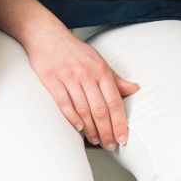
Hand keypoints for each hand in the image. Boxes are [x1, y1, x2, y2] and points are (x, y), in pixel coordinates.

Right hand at [25, 27, 139, 148]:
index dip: (119, 122)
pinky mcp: (52, 80)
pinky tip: (78, 128)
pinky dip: (72, 118)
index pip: (114, 101)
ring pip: (83, 109)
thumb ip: (115, 79)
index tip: (122, 137)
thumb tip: (134, 89)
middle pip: (100, 109)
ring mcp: (69, 77)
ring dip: (90, 129)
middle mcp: (86, 74)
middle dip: (106, 131)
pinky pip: (64, 103)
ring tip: (95, 140)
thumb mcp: (98, 61)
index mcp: (101, 70)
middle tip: (109, 144)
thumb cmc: (74, 50)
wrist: (46, 35)